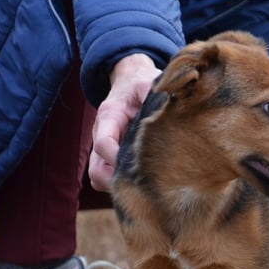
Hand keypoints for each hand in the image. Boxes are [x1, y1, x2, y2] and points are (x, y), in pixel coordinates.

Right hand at [88, 53, 161, 191]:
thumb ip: (156, 93)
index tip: (142, 165)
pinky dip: (122, 186)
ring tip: (147, 186)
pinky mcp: (109, 157)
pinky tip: (144, 182)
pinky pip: (107, 180)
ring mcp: (102, 149)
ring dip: (120, 186)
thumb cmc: (141, 84)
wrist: (130, 81)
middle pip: (97, 170)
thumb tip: (171, 106)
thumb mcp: (149, 82)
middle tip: (148, 184)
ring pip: (99, 179)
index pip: (103, 143)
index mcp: (109, 116)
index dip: (118, 159)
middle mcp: (101, 134)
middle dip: (118, 181)